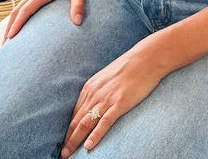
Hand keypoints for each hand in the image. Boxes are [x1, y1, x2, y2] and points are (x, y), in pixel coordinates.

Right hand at [4, 0, 85, 39]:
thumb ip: (78, 6)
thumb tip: (78, 22)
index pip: (25, 11)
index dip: (17, 24)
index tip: (10, 37)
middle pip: (16, 12)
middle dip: (8, 28)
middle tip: (3, 45)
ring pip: (17, 8)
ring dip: (10, 23)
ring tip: (7, 38)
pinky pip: (22, 6)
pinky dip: (16, 17)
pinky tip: (16, 25)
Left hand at [60, 38, 165, 158]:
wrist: (145, 58)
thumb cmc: (129, 67)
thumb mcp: (108, 78)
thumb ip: (99, 90)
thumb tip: (95, 103)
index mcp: (90, 87)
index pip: (75, 113)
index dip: (68, 129)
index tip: (64, 141)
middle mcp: (94, 93)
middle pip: (77, 120)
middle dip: (68, 139)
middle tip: (62, 154)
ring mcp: (106, 99)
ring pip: (86, 124)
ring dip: (75, 141)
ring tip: (68, 155)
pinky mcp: (119, 104)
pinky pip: (104, 123)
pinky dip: (95, 136)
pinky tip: (88, 147)